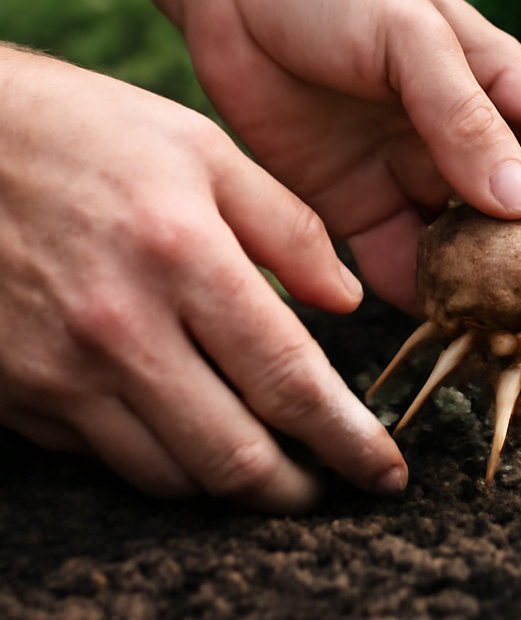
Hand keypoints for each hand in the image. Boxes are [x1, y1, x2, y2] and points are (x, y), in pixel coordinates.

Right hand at [0, 46, 406, 508]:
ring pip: (170, 474)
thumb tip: (347, 300)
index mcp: (183, 255)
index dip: (347, 438)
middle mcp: (122, 328)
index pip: (286, 378)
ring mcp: (63, 372)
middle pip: (231, 456)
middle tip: (332, 485)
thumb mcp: (199, 147)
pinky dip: (161, 456)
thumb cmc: (85, 131)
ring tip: (269, 462)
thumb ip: (285, 225)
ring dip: (230, 482)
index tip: (386, 470)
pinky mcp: (22, 395)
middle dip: (296, 488)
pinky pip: (108, 456)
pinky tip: (188, 424)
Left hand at [23, 0, 520, 318]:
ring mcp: (406, 173)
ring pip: (463, 247)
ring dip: (482, 292)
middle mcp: (459, 135)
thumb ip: (460, 116)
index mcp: (493, 80)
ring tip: (498, 343)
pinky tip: (426, 329)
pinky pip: (394, 263)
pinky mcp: (351, 203)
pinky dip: (415, 297)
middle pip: (518, 212)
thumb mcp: (406, 37)